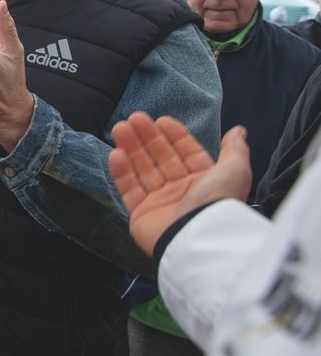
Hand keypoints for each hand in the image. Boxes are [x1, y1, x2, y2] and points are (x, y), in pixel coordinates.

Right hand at [109, 112, 251, 254]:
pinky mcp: (141, 214)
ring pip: (142, 170)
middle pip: (160, 158)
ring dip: (131, 149)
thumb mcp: (234, 170)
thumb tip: (239, 130)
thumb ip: (234, 149)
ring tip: (119, 128)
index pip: (185, 153)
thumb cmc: (217, 201)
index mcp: (204, 181)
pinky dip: (122, 172)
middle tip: (133, 118)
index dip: (174, 136)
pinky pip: (129, 190)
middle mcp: (181, 191)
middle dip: (147, 138)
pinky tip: (116, 154)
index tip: (161, 120)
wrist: (198, 237)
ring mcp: (159, 202)